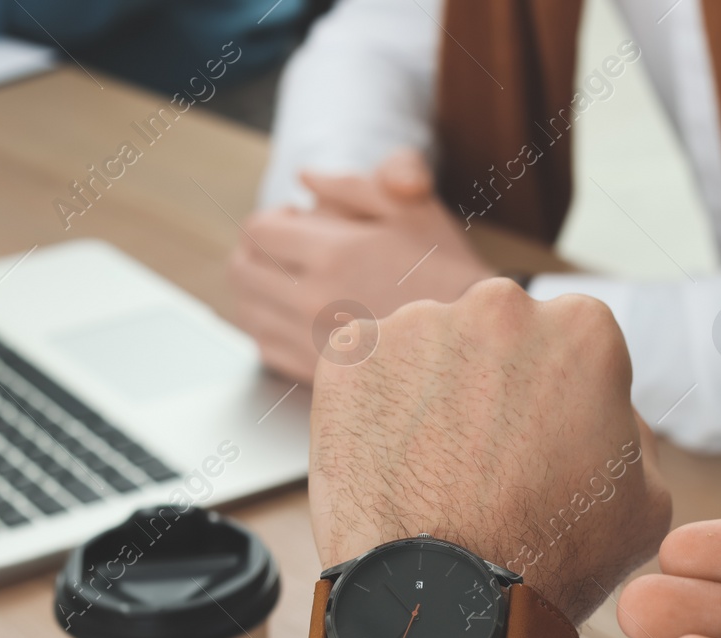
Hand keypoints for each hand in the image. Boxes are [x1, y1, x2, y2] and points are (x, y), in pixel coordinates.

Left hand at [230, 149, 495, 381]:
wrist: (477, 343)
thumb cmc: (448, 271)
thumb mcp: (413, 208)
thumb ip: (354, 185)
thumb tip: (304, 179)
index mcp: (333, 254)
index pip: (258, 230)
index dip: (273, 220)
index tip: (296, 223)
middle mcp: (313, 302)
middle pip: (243, 271)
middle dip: (258, 252)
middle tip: (288, 251)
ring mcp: (312, 344)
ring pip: (249, 311)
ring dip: (260, 290)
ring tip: (294, 283)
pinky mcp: (317, 375)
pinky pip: (266, 346)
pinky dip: (272, 328)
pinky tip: (301, 318)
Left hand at [309, 278, 669, 626]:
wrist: (446, 605)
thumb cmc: (548, 559)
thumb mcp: (647, 499)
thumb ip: (632, 429)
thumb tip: (605, 409)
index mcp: (583, 329)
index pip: (573, 341)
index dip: (559, 395)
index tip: (542, 437)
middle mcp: (500, 307)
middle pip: (499, 335)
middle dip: (495, 382)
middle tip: (488, 458)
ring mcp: (418, 326)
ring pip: (432, 350)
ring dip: (435, 392)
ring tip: (437, 470)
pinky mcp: (350, 357)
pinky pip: (367, 372)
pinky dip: (375, 409)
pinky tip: (392, 463)